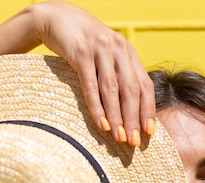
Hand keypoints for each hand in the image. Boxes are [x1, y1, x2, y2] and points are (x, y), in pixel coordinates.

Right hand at [0, 1, 154, 144]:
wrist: (56, 18)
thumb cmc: (82, 44)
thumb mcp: (105, 56)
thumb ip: (119, 75)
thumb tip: (130, 110)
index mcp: (129, 52)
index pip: (145, 85)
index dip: (148, 110)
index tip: (148, 132)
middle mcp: (119, 49)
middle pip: (131, 90)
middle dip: (133, 119)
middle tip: (133, 142)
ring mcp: (101, 49)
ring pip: (113, 89)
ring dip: (117, 116)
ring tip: (118, 137)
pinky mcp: (82, 52)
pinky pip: (91, 85)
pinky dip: (97, 107)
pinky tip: (102, 124)